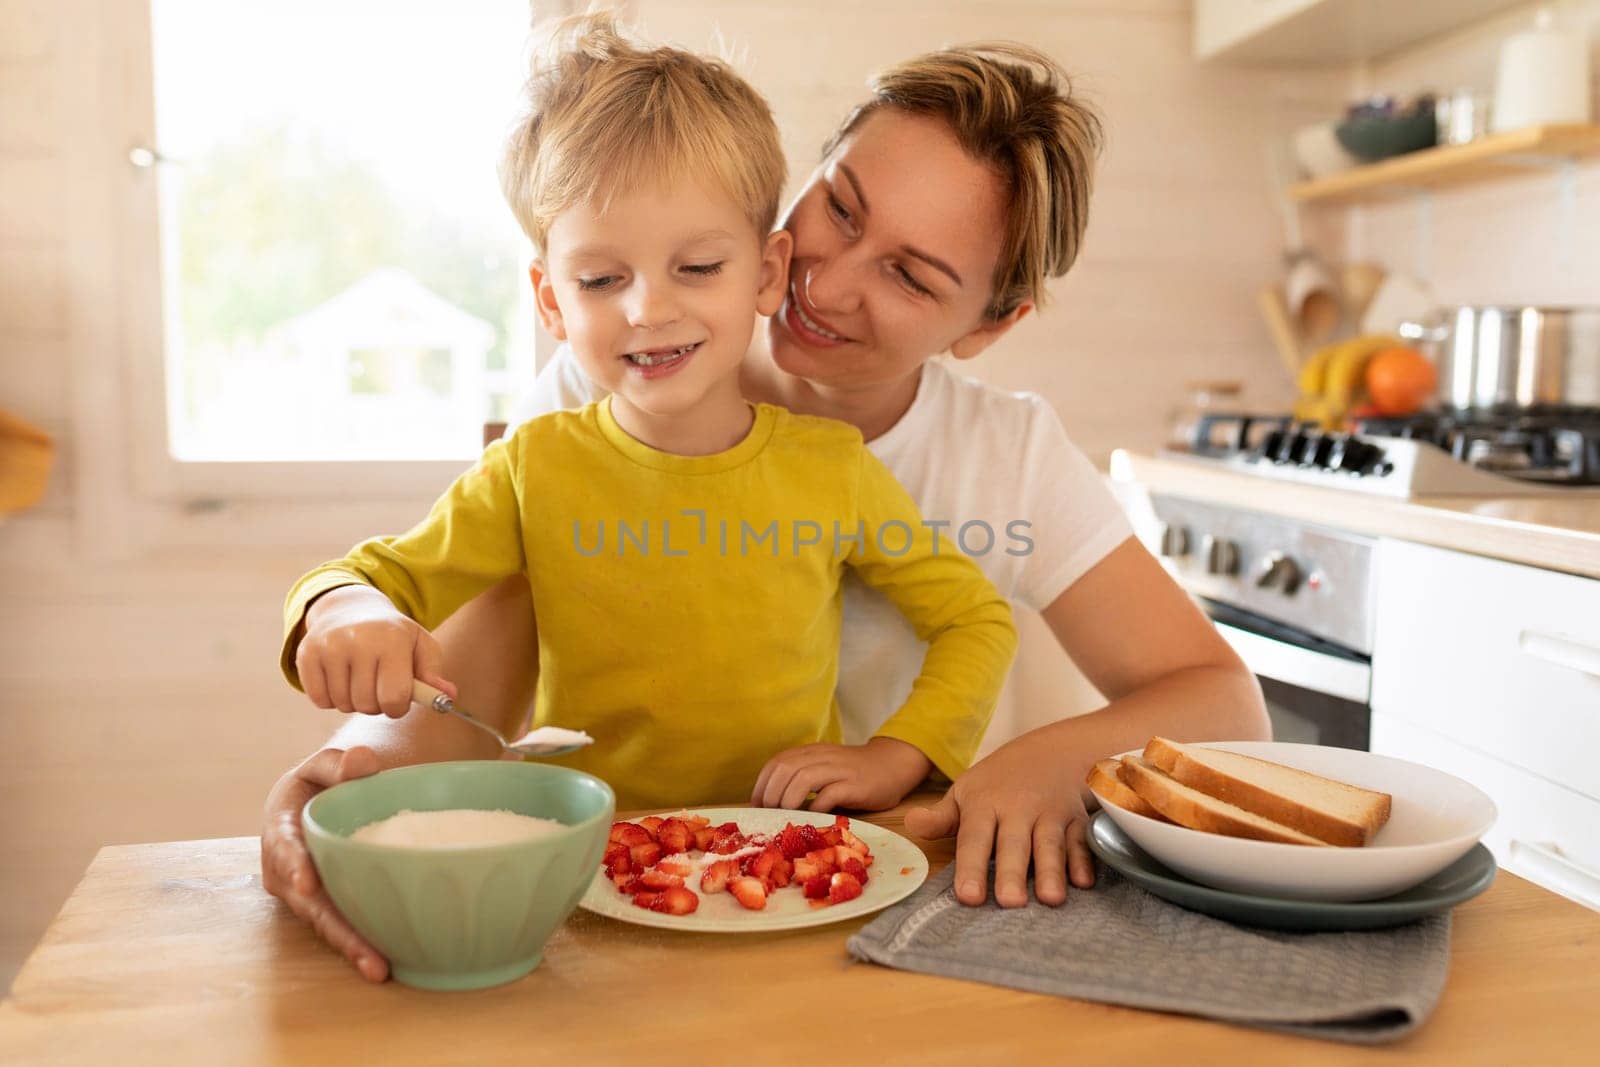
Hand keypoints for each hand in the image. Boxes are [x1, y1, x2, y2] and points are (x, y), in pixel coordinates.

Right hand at [260, 746, 388, 981]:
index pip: (285, 848)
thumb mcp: (322, 767)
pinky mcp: (324, 905)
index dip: (294, 866)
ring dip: (350, 946)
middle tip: (365, 952)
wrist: (311, 805)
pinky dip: (358, 943)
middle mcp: (286, 870)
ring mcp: (303, 894)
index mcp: (281, 830)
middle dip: (335, 929)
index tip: (307, 884)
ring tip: (379, 968)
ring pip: (325, 923)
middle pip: (310, 903)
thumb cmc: (317, 784)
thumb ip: (338, 763)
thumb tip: (363, 760)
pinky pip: (339, 925)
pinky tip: (385, 962)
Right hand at [296, 585, 454, 716]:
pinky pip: (320, 700)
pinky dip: (331, 699)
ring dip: (353, 702)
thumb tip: (448, 698)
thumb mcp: (419, 646)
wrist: (350, 608)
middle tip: (377, 687)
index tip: (398, 700)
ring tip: (360, 680)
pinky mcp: (306, 654)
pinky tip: (340, 679)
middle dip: (376, 705)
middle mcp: (358, 640)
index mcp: (392, 639)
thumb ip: (434, 675)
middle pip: (367, 705)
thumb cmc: (392, 634)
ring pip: (343, 704)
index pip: (395, 697)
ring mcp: (329, 646)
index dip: (398, 707)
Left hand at [751, 737, 930, 811]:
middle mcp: (822, 757)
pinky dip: (816, 808)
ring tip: (785, 818)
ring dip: (788, 800)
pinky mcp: (855, 785)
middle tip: (769, 815)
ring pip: (804, 778)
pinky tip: (812, 818)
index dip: (762, 784)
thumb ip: (802, 778)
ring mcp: (839, 770)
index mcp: (811, 752)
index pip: (777, 763)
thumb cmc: (853, 773)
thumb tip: (773, 804)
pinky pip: (830, 794)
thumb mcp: (824, 768)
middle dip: (771, 794)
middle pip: (786, 769)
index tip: (757, 806)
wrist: (892, 765)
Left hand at [903, 733, 1096, 907]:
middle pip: (1014, 844)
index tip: (968, 896)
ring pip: (1050, 844)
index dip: (971, 867)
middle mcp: (1018, 809)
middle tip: (1009, 902)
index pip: (975, 838)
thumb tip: (911, 825)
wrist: (1052, 751)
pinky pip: (1080, 840)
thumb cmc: (1000, 782)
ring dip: (1052, 871)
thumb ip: (941, 817)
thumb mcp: (966, 792)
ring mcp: (1050, 814)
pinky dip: (1084, 860)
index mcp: (984, 804)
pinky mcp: (1077, 820)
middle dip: (1012, 872)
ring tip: (1050, 899)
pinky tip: (1083, 882)